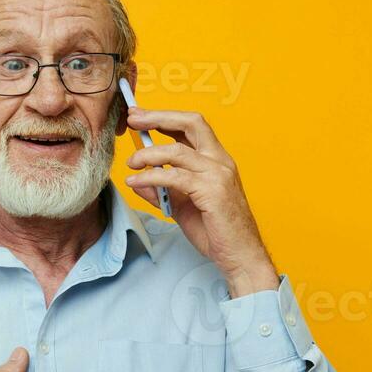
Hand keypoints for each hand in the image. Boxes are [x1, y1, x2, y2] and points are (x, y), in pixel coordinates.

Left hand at [122, 107, 280, 296]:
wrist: (240, 255)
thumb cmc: (216, 231)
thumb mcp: (182, 206)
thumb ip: (162, 190)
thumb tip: (138, 180)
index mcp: (217, 160)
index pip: (192, 127)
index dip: (165, 118)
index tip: (140, 116)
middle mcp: (220, 161)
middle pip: (191, 123)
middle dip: (158, 117)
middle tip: (133, 118)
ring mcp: (218, 174)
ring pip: (178, 151)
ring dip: (149, 153)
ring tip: (131, 162)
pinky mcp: (212, 191)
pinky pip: (175, 177)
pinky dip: (151, 176)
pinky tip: (137, 181)